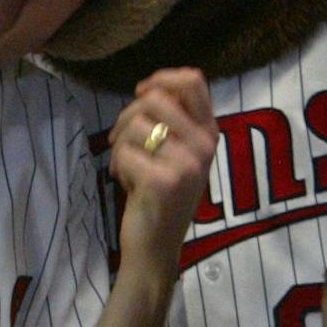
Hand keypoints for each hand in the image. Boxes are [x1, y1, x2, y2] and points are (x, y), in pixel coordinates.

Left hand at [108, 68, 217, 272]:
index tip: (142, 93)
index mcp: (209, 134)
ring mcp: (186, 164)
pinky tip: (127, 184)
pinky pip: (123, 152)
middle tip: (121, 139)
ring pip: (135, 124)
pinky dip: (116, 166)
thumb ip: (173, 121)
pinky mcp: (162, 181)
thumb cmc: (160, 196)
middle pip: (155, 97)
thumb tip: (150, 88)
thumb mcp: (177, 154)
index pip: (194, 80)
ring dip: (119, 144)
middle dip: (127, 115)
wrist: (156, 248)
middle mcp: (204, 146)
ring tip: (126, 167)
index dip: (161, 78)